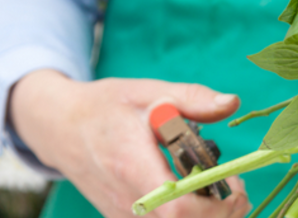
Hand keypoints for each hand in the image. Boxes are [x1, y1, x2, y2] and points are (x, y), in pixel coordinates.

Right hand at [10, 69, 251, 217]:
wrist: (60, 128)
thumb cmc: (106, 107)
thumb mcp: (150, 93)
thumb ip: (193, 99)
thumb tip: (232, 102)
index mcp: (132, 165)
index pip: (178, 207)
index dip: (216, 206)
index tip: (236, 185)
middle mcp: (127, 200)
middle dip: (222, 214)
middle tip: (237, 187)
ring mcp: (124, 214)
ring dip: (209, 217)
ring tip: (223, 189)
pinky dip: (192, 217)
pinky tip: (201, 195)